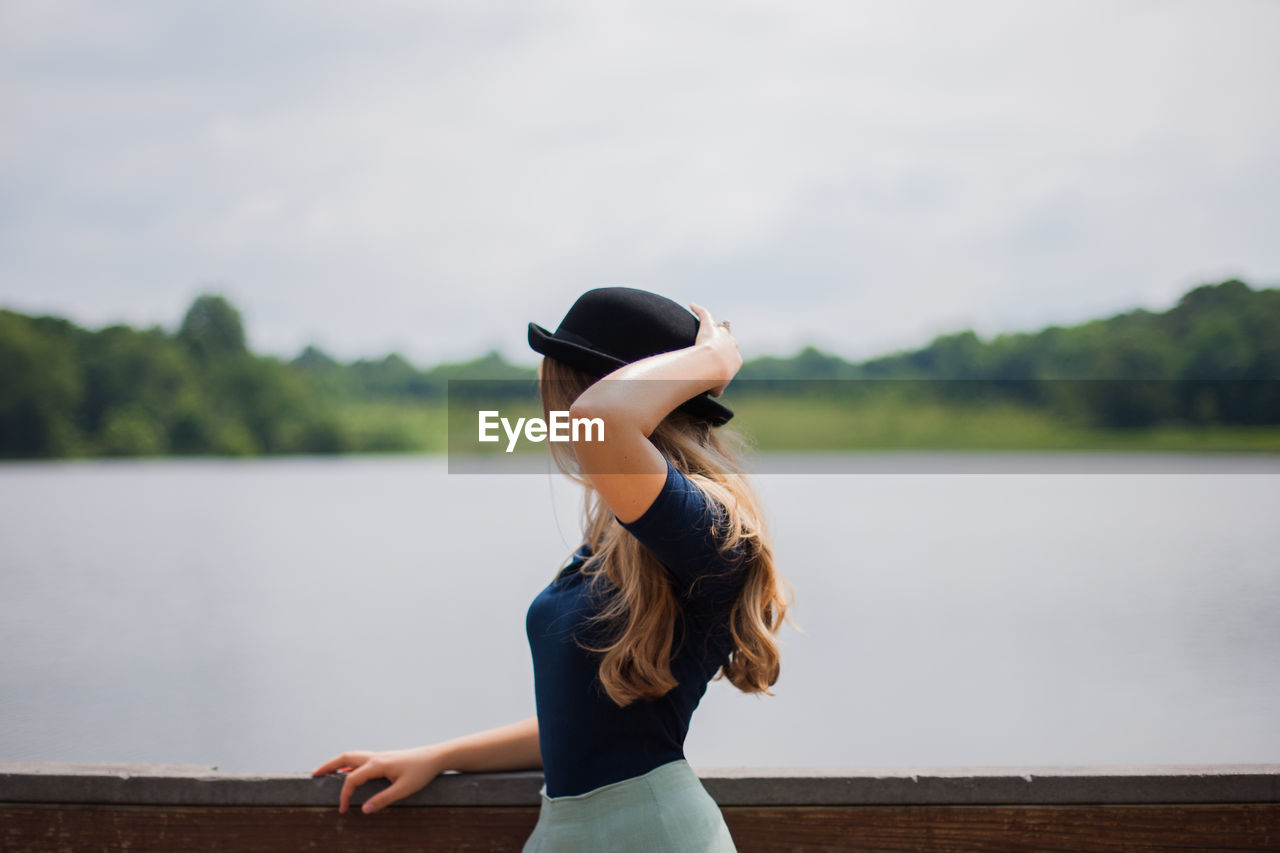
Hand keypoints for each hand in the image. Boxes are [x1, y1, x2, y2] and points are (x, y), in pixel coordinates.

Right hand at [311, 745, 444, 813]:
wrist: (435, 757)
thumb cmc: (421, 772)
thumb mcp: (404, 789)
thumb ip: (383, 800)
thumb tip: (363, 810)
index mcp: (377, 764)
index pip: (352, 779)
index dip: (344, 795)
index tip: (343, 810)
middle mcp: (375, 757)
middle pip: (346, 758)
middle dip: (329, 765)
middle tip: (314, 774)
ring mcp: (379, 756)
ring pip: (352, 756)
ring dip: (337, 762)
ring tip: (325, 771)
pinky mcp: (384, 758)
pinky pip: (360, 759)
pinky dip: (348, 763)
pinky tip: (348, 770)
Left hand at [689, 302, 741, 396]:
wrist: (711, 366)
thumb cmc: (714, 379)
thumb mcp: (717, 389)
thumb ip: (717, 389)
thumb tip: (715, 392)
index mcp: (736, 359)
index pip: (733, 358)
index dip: (725, 361)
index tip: (718, 366)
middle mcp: (732, 344)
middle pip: (729, 341)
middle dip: (724, 344)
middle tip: (715, 348)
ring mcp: (721, 334)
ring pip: (720, 329)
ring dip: (716, 329)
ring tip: (709, 328)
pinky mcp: (709, 326)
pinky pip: (704, 314)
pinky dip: (698, 309)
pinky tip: (692, 305)